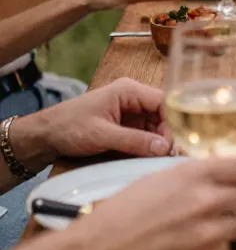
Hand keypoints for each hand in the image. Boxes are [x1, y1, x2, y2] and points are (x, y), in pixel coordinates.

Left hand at [12, 79, 171, 172]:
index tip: (174, 144)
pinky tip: (148, 157)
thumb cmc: (70, 127)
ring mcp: (129, 111)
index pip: (163, 101)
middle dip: (167, 134)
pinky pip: (144, 134)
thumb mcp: (103, 135)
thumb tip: (164, 148)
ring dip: (158, 142)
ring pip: (155, 125)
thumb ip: (134, 141)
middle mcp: (132, 97)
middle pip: (162, 114)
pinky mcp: (125, 125)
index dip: (173, 121)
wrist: (46, 135)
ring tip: (158, 159)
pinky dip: (147, 146)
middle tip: (167, 156)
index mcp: (129, 90)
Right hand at [75, 158, 235, 249]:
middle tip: (205, 211)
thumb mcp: (156, 181)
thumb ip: (191, 178)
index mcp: (193, 175)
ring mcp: (208, 233)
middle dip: (226, 203)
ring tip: (192, 233)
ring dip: (219, 228)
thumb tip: (216, 180)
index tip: (231, 181)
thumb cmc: (120, 215)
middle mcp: (206, 200)